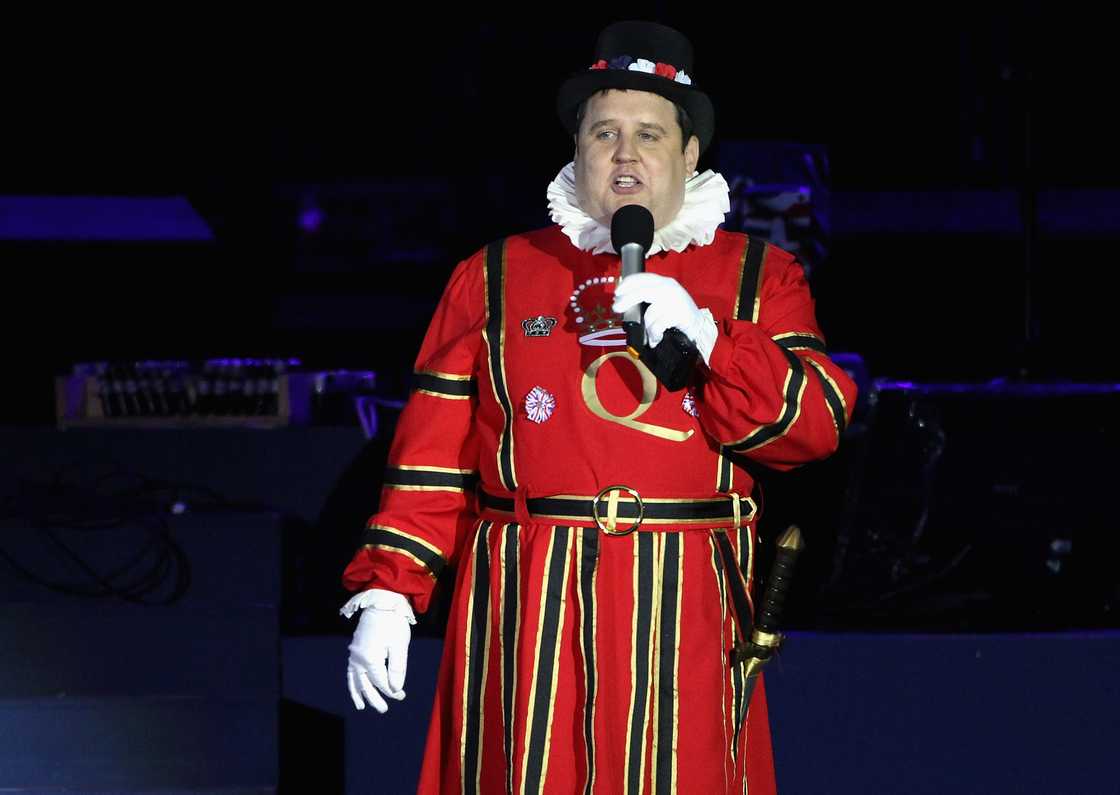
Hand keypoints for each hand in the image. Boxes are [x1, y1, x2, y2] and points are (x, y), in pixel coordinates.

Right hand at [341, 588, 415, 711]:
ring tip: (361, 706)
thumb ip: (397, 669)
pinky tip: (355, 688)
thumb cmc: (394, 623)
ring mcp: (354, 653)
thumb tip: (395, 689)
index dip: (391, 691)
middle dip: (375, 698)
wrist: (382, 602)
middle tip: (383, 710)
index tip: (401, 696)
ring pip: (355, 679)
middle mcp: (359, 658)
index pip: (381, 682)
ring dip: (358, 693)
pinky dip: (352, 681)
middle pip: (366, 684)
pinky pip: (350, 670)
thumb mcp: (400, 645)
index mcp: (371, 658)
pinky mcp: (354, 649)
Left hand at [612, 272, 716, 362]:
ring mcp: (675, 301)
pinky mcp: (679, 314)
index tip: (617, 292)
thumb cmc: (677, 314)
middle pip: (642, 291)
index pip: (643, 278)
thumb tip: (624, 303)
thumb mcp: (662, 301)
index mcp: (664, 282)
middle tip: (616, 307)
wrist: (698, 326)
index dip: (628, 284)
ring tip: (651, 334)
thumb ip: (647, 298)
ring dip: (647, 327)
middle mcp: (669, 288)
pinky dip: (654, 335)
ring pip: (649, 313)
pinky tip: (656, 338)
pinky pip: (658, 326)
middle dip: (627, 300)